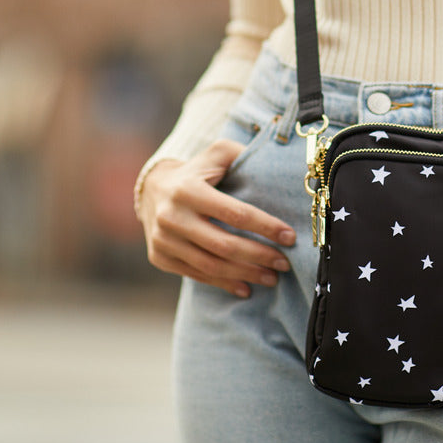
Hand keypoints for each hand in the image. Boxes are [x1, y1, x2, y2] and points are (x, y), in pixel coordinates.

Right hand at [136, 141, 296, 298]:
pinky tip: (246, 287)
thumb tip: (274, 167)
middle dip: (260, 256)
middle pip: (225, 245)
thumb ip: (242, 155)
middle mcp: (172, 216)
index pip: (235, 213)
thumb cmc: (197, 172)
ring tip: (272, 278)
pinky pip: (198, 275)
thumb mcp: (216, 155)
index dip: (266, 227)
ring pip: (212, 265)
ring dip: (247, 274)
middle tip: (285, 263)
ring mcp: (163, 240)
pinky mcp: (160, 257)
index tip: (290, 237)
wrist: (152, 190)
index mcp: (188, 189)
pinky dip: (224, 283)